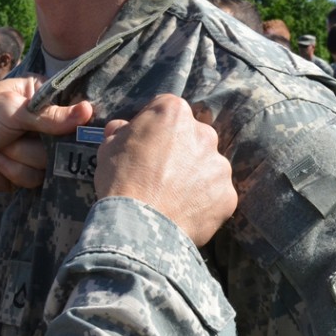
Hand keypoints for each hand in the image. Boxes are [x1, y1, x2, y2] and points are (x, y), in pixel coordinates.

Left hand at [0, 77, 92, 192]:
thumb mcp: (12, 109)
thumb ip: (50, 115)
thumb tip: (88, 111)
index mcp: (37, 97)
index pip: (72, 106)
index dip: (75, 117)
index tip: (78, 123)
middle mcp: (40, 123)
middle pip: (66, 138)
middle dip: (41, 141)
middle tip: (20, 135)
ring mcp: (33, 149)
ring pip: (50, 160)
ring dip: (21, 155)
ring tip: (0, 147)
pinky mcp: (25, 172)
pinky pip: (36, 177)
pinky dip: (15, 170)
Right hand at [94, 95, 235, 245]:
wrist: (139, 226)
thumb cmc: (120, 181)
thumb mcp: (108, 147)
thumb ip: (120, 132)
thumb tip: (121, 129)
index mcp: (173, 113)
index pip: (165, 109)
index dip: (152, 127)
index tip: (142, 144)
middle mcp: (203, 133)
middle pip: (192, 136)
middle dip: (178, 150)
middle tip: (158, 172)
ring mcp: (219, 165)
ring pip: (206, 166)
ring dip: (193, 176)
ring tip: (170, 197)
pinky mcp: (227, 195)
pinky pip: (214, 195)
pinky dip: (202, 202)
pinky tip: (182, 212)